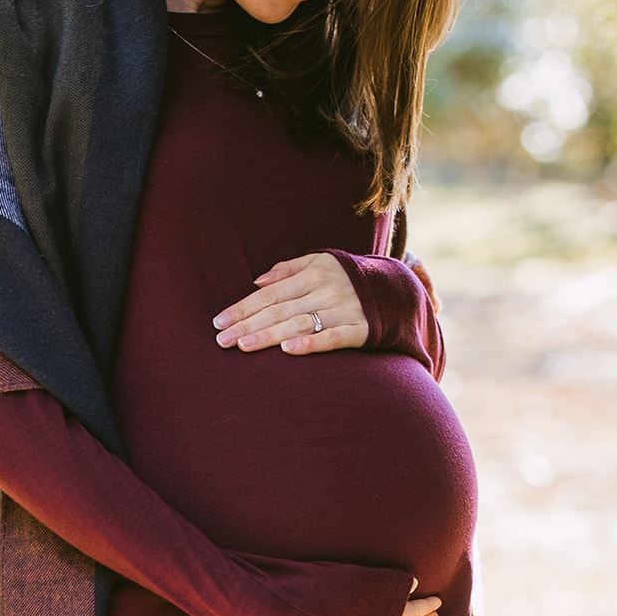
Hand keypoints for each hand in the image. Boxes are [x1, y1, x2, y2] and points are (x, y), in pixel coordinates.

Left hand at [214, 252, 366, 353]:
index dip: (243, 307)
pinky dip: (311, 344)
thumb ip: (289, 270)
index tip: (219, 322)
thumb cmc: (347, 279)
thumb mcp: (322, 264)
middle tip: (222, 341)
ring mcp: (345, 310)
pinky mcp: (361, 331)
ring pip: (300, 324)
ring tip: (244, 346)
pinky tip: (288, 351)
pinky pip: (333, 339)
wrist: (397, 291)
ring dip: (270, 336)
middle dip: (248, 325)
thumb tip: (257, 281)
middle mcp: (327, 290)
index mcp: (314, 273)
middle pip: (280, 310)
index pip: (270, 293)